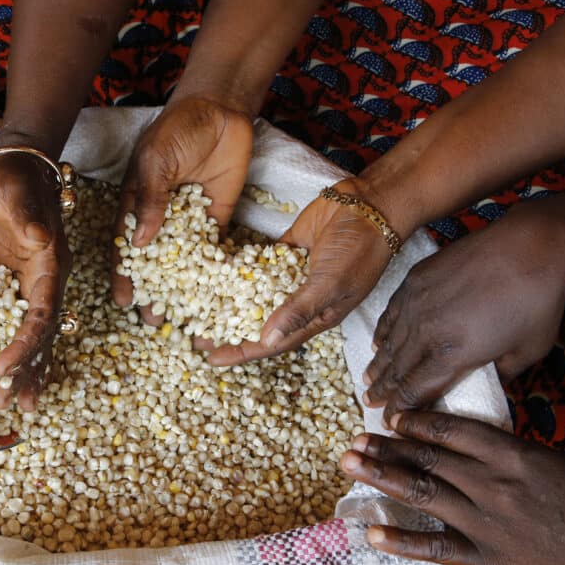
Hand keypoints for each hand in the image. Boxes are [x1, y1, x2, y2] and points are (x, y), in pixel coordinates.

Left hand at [0, 150, 70, 410]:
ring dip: (27, 370)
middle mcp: (50, 279)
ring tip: (12, 405)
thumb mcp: (15, 192)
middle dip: (27, 370)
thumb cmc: (14, 176)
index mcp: (51, 264)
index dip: (25, 344)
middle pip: (43, 335)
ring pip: (36, 336)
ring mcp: (36, 283)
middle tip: (7, 404)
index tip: (2, 368)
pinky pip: (23, 324)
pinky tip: (10, 374)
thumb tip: (40, 239)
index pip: (41, 314)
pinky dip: (18, 350)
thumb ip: (27, 216)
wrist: (17, 162)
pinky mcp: (20, 282)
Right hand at [111, 94, 252, 320]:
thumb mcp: (156, 161)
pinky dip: (213, 275)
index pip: (126, 248)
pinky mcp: (216, 221)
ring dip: (182, 292)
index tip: (123, 301)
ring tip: (182, 319)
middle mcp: (160, 220)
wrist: (220, 112)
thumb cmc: (177, 131)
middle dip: (153, 292)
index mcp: (136, 206)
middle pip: (154, 264)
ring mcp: (189, 223)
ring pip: (183, 265)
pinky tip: (214, 298)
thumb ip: (149, 199)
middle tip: (152, 322)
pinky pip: (213, 253)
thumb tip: (140, 243)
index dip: (123, 275)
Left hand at [207, 177, 393, 365]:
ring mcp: (291, 275)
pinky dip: (238, 269)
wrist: (370, 206)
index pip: (272, 343)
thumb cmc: (360, 251)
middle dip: (227, 330)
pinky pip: (257, 265)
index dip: (242, 352)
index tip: (211, 359)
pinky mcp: (285, 251)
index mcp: (314, 318)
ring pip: (254, 294)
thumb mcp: (330, 285)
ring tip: (197, 307)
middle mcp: (300, 300)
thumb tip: (267, 338)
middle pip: (257, 322)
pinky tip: (213, 272)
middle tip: (194, 335)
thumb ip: (298, 310)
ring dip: (228, 301)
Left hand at [341, 411, 564, 564]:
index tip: (390, 417)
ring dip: (381, 477)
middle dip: (385, 447)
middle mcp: (492, 483)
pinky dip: (402, 542)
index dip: (414, 422)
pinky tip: (372, 534)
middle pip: (427, 458)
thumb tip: (461, 441)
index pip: (450, 430)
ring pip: (422, 493)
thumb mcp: (547, 462)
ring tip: (349, 465)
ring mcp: (488, 522)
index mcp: (511, 454)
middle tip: (353, 440)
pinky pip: (438, 548)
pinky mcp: (489, 559)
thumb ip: (504, 452)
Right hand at [363, 205, 564, 412]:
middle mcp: (426, 331)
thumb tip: (488, 383)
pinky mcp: (414, 280)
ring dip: (378, 364)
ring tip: (368, 379)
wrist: (530, 245)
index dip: (400, 409)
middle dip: (382, 391)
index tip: (391, 422)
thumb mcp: (529, 350)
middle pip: (396, 370)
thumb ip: (502, 374)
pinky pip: (390, 314)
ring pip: (388, 343)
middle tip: (370, 403)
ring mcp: (416, 303)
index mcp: (453, 354)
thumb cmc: (537, 300)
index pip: (415, 390)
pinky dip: (382, 332)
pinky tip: (378, 342)